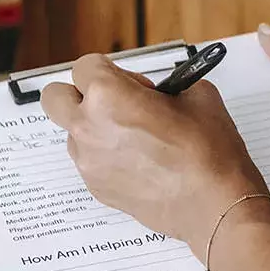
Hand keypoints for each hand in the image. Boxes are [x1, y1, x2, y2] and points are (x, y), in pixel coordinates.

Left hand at [41, 55, 267, 255]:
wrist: (214, 204)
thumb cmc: (207, 152)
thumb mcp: (196, 95)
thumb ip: (165, 85)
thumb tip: (156, 91)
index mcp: (107, 95)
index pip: (84, 66)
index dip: (109, 70)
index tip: (128, 81)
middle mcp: (87, 127)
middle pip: (55, 97)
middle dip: (77, 94)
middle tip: (111, 102)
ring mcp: (87, 160)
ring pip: (72, 132)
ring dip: (93, 128)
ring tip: (135, 138)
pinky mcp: (95, 186)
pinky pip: (88, 161)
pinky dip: (105, 156)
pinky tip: (140, 163)